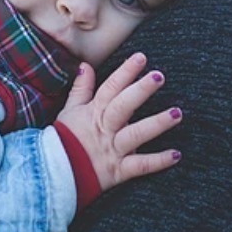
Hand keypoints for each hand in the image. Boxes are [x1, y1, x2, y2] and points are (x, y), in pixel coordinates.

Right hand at [55, 52, 182, 190]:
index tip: (141, 58)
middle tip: (158, 76)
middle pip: (123, 106)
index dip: (125, 72)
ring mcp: (112, 150)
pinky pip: (140, 165)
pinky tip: (176, 154)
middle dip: (141, 91)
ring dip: (157, 124)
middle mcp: (105, 129)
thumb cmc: (64, 140)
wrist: (55, 174)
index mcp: (94, 112)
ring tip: (176, 113)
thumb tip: (85, 65)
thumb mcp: (69, 111)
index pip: (111, 88)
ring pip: (136, 135)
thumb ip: (81, 89)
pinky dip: (158, 161)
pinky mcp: (118, 171)